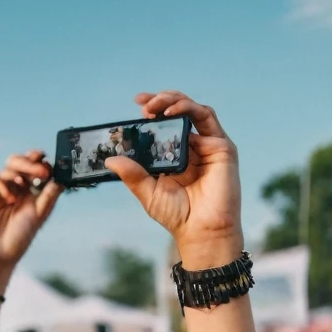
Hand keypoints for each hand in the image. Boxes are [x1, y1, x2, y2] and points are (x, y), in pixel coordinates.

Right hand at [0, 152, 61, 283]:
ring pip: (4, 171)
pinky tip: (7, 198)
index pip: (31, 166)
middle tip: (39, 171)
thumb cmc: (20, 237)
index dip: (38, 161)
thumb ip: (49, 195)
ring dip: (14, 177)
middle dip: (28, 163)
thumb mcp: (39, 215)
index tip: (46, 164)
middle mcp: (11, 187)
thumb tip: (62, 176)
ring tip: (20, 191)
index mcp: (26, 190)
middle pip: (17, 162)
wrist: (1, 257)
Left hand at [107, 91, 241, 269]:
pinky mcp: (221, 146)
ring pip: (192, 110)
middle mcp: (192, 147)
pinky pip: (206, 117)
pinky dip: (188, 109)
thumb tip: (110, 159)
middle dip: (160, 101)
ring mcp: (208, 145)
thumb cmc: (177, 216)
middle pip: (178, 112)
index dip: (152, 111)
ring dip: (173, 100)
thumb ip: (132, 174)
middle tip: (143, 102)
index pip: (164, 125)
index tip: (136, 105)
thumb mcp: (148, 192)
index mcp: (176, 156)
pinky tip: (171, 111)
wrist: (201, 231)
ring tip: (154, 104)